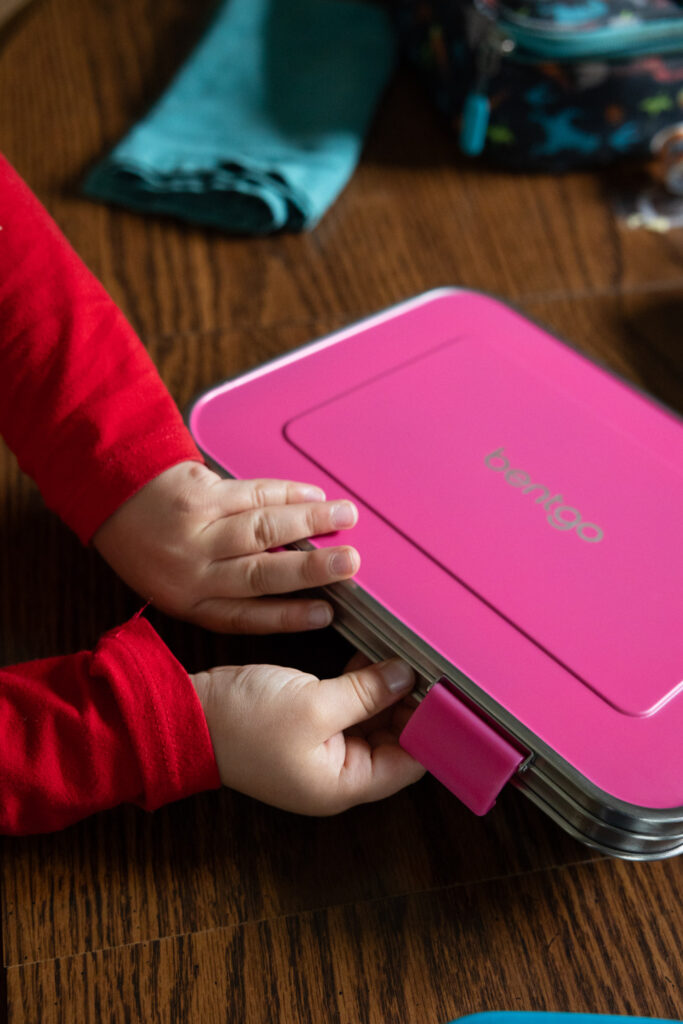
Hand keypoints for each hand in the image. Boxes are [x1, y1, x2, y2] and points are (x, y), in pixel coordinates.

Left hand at [93, 461, 359, 632]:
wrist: (115, 500)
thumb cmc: (153, 549)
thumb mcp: (179, 588)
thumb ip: (227, 593)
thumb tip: (298, 590)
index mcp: (191, 602)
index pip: (246, 616)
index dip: (289, 617)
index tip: (326, 614)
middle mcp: (195, 570)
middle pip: (260, 573)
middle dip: (310, 569)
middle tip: (350, 565)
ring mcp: (198, 530)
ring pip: (262, 528)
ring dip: (309, 523)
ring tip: (345, 518)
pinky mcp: (201, 494)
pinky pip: (252, 492)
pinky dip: (287, 492)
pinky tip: (314, 496)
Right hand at [190, 657, 424, 814]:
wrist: (185, 716)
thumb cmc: (244, 721)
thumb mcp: (314, 703)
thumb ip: (365, 692)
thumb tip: (407, 678)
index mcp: (343, 784)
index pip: (410, 763)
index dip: (431, 729)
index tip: (448, 692)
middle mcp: (338, 775)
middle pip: (394, 743)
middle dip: (411, 706)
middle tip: (430, 666)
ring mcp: (322, 752)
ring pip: (372, 723)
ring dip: (386, 692)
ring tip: (406, 657)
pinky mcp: (308, 729)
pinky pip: (348, 711)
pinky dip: (361, 688)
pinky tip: (373, 659)